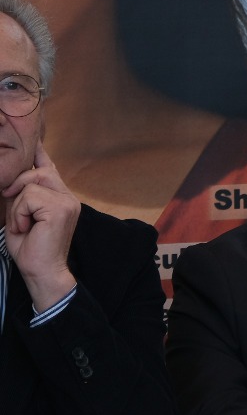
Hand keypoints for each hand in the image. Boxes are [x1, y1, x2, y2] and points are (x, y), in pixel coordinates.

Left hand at [4, 145, 78, 310]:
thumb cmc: (31, 250)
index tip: (35, 141)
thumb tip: (10, 183)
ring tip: (22, 225)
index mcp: (61, 198)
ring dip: (17, 206)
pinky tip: (26, 228)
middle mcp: (68, 197)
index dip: (40, 154)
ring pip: (31, 183)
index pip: (50, 169)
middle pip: (39, 171)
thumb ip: (21, 198)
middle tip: (11, 206)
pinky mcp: (61, 208)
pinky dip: (19, 213)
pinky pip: (29, 197)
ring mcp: (67, 202)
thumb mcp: (21, 218)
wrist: (42, 272)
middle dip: (18, 185)